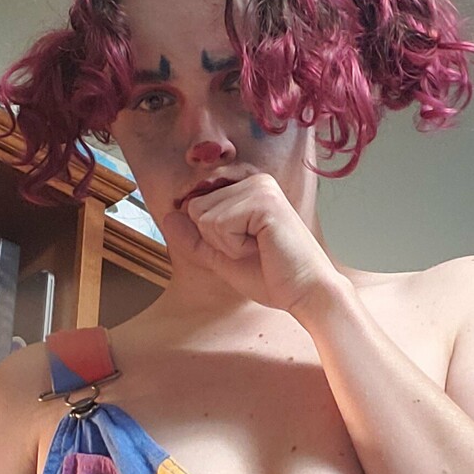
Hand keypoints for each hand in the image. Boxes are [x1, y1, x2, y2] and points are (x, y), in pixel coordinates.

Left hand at [160, 172, 345, 316]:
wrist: (305, 293)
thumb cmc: (272, 276)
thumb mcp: (222, 256)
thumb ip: (196, 237)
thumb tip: (168, 216)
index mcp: (248, 188)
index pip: (196, 206)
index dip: (213, 238)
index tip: (246, 247)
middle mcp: (255, 180)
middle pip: (195, 208)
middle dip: (217, 240)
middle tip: (253, 249)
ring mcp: (260, 187)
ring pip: (203, 215)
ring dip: (226, 244)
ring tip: (258, 248)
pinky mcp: (263, 201)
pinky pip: (218, 223)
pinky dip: (233, 245)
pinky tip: (261, 247)